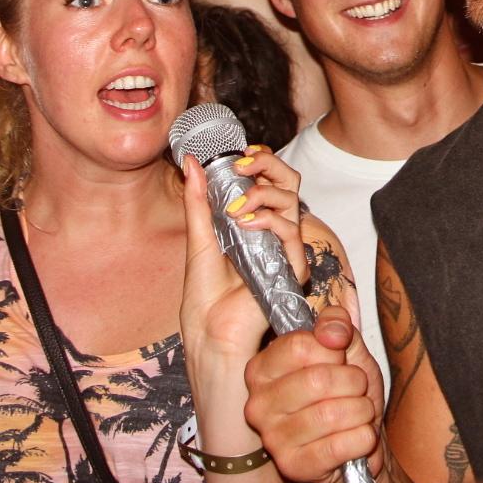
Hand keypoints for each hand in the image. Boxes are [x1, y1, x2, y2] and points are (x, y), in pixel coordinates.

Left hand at [179, 147, 308, 372]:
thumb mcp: (198, 235)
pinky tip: (245, 223)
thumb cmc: (204, 291)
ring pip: (291, 200)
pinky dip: (268, 220)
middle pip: (287, 182)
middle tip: (243, 164)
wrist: (210, 329)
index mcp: (252, 220)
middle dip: (268, 165)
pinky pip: (291, 230)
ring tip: (234, 207)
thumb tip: (190, 160)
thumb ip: (198, 199)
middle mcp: (272, 231)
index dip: (260, 161)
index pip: (268, 179)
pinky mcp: (292, 267)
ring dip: (261, 193)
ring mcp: (283, 247)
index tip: (241, 153)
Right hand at [243, 305, 385, 482]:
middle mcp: (258, 402)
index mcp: (262, 367)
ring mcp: (272, 437)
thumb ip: (337, 325)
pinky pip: (339, 447)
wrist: (360, 443)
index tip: (341, 357)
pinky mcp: (292, 466)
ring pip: (332, 413)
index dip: (334, 350)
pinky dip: (362, 438)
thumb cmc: (347, 392)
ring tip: (359, 412)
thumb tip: (332, 331)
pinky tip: (359, 437)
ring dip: (361, 410)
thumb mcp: (346, 348)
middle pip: (317, 379)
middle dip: (354, 381)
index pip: (300, 345)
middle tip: (357, 388)